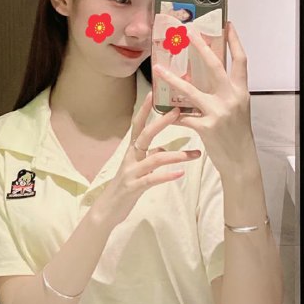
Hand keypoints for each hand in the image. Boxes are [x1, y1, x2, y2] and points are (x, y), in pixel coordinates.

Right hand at [92, 91, 201, 229]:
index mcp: (132, 151)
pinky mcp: (133, 188)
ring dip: (175, 155)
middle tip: (178, 112)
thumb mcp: (138, 168)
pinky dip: (166, 176)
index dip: (145, 110)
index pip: (138, 125)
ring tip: (194, 154)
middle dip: (161, 123)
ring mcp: (131, 173)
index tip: (154, 93)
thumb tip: (165, 148)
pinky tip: (181, 174)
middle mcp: (130, 158)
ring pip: (153, 159)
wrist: (108, 210)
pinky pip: (151, 180)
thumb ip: (150, 156)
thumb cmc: (126, 187)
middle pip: (144, 135)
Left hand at [153, 21, 255, 175]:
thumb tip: (207, 76)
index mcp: (241, 91)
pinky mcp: (207, 127)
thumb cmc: (237, 133)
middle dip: (201, 47)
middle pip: (215, 67)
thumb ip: (225, 92)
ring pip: (191, 90)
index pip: (240, 61)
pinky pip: (184, 117)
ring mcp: (220, 112)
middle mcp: (232, 98)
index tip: (227, 25)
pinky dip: (172, 114)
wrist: (240, 160)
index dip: (235, 41)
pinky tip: (162, 110)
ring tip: (158, 69)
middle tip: (188, 32)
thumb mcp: (237, 108)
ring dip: (172, 79)